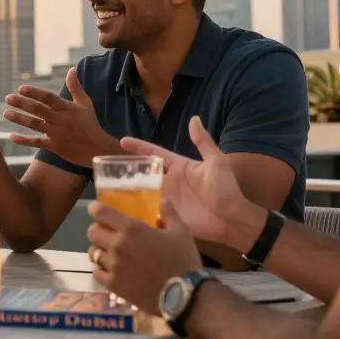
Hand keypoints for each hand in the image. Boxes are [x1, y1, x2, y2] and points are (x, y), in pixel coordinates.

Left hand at [4, 67, 115, 165]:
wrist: (97, 149)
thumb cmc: (90, 124)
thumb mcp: (85, 104)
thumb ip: (75, 87)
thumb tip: (71, 69)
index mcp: (67, 108)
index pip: (48, 98)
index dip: (35, 93)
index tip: (21, 88)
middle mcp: (61, 120)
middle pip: (38, 110)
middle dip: (22, 103)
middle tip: (8, 98)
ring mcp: (57, 134)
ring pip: (35, 125)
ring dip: (19, 119)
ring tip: (6, 113)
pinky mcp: (54, 147)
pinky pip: (37, 143)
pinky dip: (24, 140)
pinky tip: (11, 136)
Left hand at [87, 200, 202, 313]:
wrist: (183, 295)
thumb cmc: (183, 260)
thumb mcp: (181, 232)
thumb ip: (169, 214)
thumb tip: (163, 201)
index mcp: (132, 229)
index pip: (102, 212)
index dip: (95, 209)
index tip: (96, 209)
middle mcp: (117, 245)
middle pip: (92, 232)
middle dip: (97, 230)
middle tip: (106, 234)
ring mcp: (114, 266)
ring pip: (93, 253)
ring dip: (100, 251)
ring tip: (109, 254)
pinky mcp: (113, 285)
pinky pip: (97, 274)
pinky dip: (102, 271)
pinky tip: (111, 272)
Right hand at [118, 116, 257, 246]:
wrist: (232, 220)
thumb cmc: (226, 190)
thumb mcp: (217, 162)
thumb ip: (203, 142)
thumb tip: (194, 118)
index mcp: (180, 167)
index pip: (155, 153)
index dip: (139, 147)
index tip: (122, 141)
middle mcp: (170, 182)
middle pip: (144, 173)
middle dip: (127, 170)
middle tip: (106, 169)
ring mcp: (168, 199)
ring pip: (143, 192)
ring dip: (128, 191)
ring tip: (107, 190)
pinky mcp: (168, 216)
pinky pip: (149, 211)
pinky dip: (137, 211)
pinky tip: (122, 211)